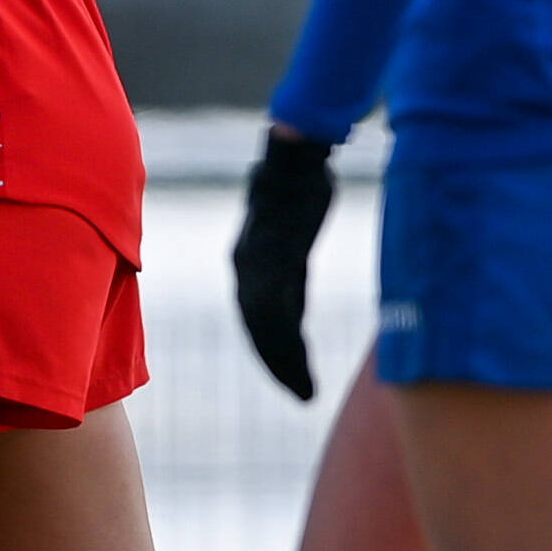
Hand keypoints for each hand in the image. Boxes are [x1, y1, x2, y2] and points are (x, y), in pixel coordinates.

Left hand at [232, 125, 336, 399]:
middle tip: (300, 395)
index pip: (254, 317)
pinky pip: (277, 314)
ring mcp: (258, 264)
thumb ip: (287, 265)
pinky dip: (288, 346)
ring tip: (305, 392)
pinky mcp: (274, 260)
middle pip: (256, 328)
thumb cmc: (298, 186)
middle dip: (277, 364)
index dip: (270, 348)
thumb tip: (288, 289)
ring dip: (284, 364)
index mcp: (248, 260)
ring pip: (266, 329)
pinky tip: (304, 366)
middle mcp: (246, 266)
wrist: (295, 155)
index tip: (290, 375)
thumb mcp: (290, 232)